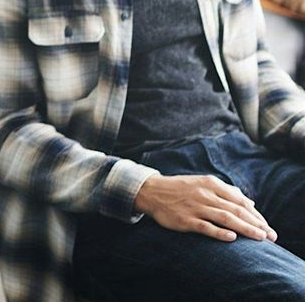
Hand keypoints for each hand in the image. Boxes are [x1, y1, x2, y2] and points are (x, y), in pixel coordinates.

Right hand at [134, 175, 275, 242]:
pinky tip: (232, 238)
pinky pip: (205, 226)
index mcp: (211, 184)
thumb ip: (226, 191)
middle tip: (270, 236)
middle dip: (256, 224)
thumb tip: (248, 201)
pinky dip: (219, 232)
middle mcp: (205, 194)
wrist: (151, 191)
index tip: (267, 226)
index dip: (256, 214)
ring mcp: (195, 207)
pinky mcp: (185, 219)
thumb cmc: (180, 188)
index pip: (240, 200)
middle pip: (236, 210)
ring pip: (225, 218)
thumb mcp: (203, 183)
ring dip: (245, 228)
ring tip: (259, 237)